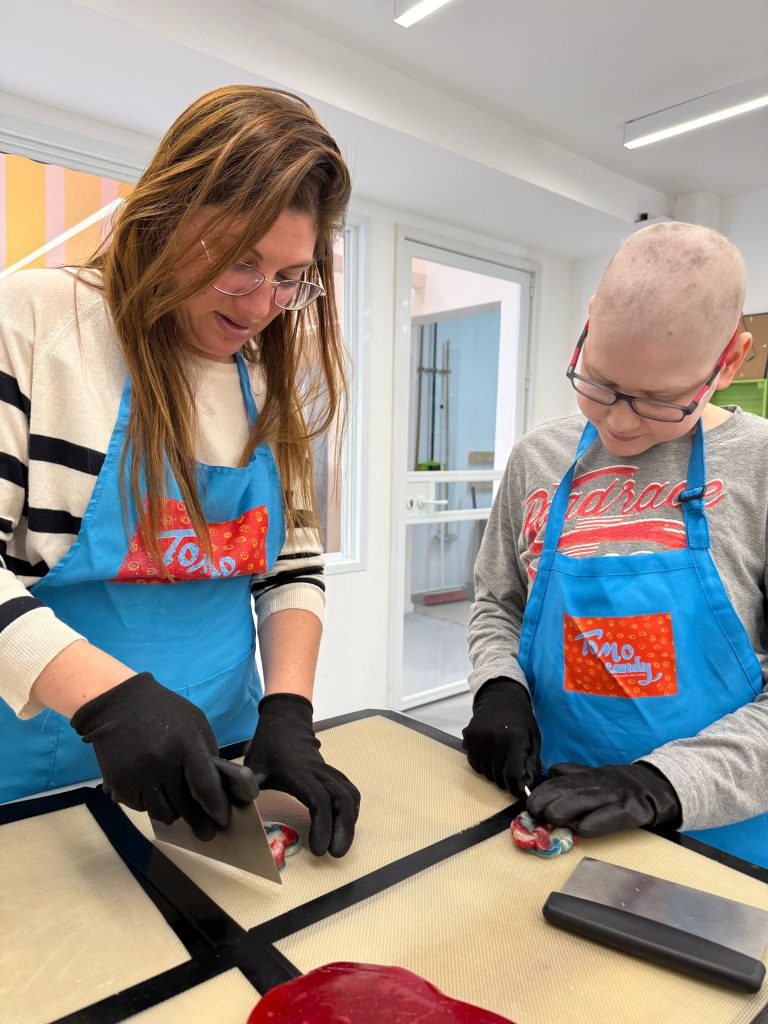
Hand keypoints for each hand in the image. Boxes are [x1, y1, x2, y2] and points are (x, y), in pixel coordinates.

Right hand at [71, 672, 229, 840]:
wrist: (118, 703)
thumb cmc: (163, 710)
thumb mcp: (194, 721)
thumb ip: (205, 750)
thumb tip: (214, 783)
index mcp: (185, 743)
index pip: (204, 784)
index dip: (215, 806)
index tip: (222, 819)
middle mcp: (161, 761)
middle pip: (183, 805)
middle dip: (198, 822)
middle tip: (206, 834)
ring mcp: (138, 773)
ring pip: (160, 811)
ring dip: (172, 814)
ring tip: (178, 811)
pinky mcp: (118, 782)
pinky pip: (140, 806)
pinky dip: (150, 804)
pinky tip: (153, 793)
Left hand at [245, 693, 359, 857]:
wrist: (284, 720)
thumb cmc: (268, 745)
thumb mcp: (253, 765)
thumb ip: (245, 788)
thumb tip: (233, 813)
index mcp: (299, 773)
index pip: (319, 800)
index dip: (323, 825)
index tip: (318, 849)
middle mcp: (318, 772)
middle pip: (342, 799)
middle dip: (344, 828)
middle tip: (335, 854)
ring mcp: (326, 771)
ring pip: (349, 794)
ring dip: (350, 820)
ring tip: (342, 843)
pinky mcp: (330, 772)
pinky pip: (347, 789)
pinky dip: (350, 808)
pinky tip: (345, 824)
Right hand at [461, 678, 540, 794]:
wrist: (501, 699)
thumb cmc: (520, 721)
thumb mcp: (533, 740)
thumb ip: (532, 765)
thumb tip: (528, 789)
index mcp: (515, 739)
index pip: (513, 775)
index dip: (516, 788)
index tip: (518, 791)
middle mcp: (495, 738)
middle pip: (497, 776)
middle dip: (505, 779)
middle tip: (510, 769)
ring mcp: (479, 738)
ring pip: (485, 772)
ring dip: (493, 772)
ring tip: (500, 758)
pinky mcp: (468, 737)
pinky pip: (474, 763)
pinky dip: (482, 764)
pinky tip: (489, 753)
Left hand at [527, 761, 681, 837]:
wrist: (663, 787)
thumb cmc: (625, 786)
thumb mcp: (598, 777)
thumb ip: (576, 775)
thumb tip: (551, 772)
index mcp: (591, 776)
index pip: (562, 780)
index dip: (543, 791)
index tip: (529, 802)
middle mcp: (601, 783)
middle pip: (572, 789)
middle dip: (550, 798)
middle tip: (534, 811)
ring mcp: (618, 795)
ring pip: (589, 800)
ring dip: (567, 808)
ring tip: (551, 817)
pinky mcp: (635, 810)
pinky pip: (615, 816)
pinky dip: (599, 822)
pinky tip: (584, 829)